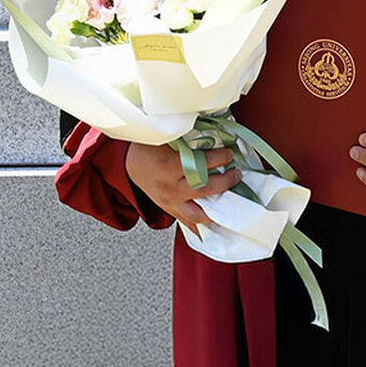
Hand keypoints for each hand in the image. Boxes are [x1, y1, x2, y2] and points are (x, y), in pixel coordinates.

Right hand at [125, 142, 241, 231]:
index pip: (200, 165)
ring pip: (197, 214)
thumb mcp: (165, 138)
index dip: (218, 158)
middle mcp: (170, 188)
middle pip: (203, 190)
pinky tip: (215, 231)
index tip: (229, 153)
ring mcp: (170, 202)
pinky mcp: (170, 210)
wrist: (129, 164)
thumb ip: (187, 140)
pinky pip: (187, 224)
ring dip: (216, 211)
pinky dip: (201, 228)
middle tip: (236, 174)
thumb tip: (214, 135)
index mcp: (168, 167)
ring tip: (231, 205)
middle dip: (224, 182)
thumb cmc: (147, 148)